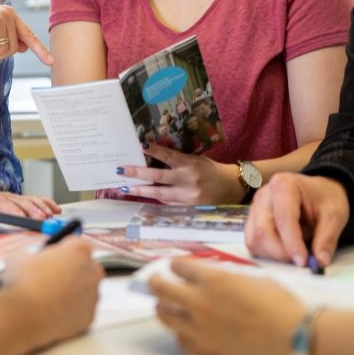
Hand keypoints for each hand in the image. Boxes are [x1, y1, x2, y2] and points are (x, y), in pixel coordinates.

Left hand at [0, 183, 60, 219]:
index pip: (3, 204)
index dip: (13, 211)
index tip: (21, 219)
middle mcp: (5, 196)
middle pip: (21, 202)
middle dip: (33, 211)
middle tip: (41, 219)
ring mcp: (15, 197)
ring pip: (31, 200)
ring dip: (42, 208)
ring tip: (50, 216)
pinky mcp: (21, 198)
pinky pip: (36, 199)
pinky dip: (47, 203)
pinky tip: (55, 209)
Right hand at [1, 238, 102, 345]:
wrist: (22, 319)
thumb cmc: (22, 285)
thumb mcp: (20, 256)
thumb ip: (32, 251)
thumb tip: (30, 254)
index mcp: (79, 250)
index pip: (76, 244)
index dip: (62, 251)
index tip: (53, 258)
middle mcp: (92, 271)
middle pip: (86, 266)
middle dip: (72, 271)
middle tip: (52, 279)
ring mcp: (93, 295)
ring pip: (85, 290)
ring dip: (72, 292)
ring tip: (49, 299)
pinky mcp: (89, 317)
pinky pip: (82, 311)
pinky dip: (72, 312)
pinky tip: (54, 314)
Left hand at [115, 142, 241, 204]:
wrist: (231, 188)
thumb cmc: (212, 170)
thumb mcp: (197, 160)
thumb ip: (179, 160)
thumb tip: (155, 157)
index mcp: (191, 164)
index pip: (169, 156)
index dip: (155, 150)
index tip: (140, 145)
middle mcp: (188, 180)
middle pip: (159, 177)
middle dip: (138, 173)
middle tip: (122, 170)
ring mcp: (188, 196)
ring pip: (159, 193)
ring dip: (141, 190)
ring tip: (126, 188)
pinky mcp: (188, 208)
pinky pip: (168, 203)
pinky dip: (156, 198)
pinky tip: (144, 195)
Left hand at [151, 257, 301, 354]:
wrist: (291, 337)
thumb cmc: (277, 304)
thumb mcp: (250, 276)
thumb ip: (224, 275)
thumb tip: (210, 276)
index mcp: (214, 279)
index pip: (179, 266)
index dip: (176, 263)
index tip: (175, 264)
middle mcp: (201, 303)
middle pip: (161, 288)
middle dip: (155, 281)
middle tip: (155, 279)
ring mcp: (200, 329)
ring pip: (164, 315)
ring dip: (163, 306)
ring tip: (165, 303)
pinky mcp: (205, 350)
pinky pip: (180, 339)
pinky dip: (180, 331)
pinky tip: (185, 327)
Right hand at [245, 173, 348, 266]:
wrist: (318, 193)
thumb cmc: (325, 200)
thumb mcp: (334, 215)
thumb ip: (327, 238)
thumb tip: (320, 262)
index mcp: (284, 185)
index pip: (283, 218)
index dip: (292, 243)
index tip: (303, 262)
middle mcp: (264, 194)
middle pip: (263, 231)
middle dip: (282, 252)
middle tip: (302, 259)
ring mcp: (255, 207)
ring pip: (254, 239)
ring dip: (274, 254)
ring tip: (294, 251)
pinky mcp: (252, 220)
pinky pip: (252, 243)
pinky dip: (267, 253)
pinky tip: (284, 249)